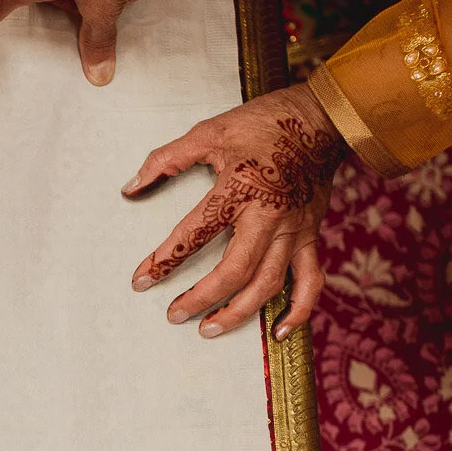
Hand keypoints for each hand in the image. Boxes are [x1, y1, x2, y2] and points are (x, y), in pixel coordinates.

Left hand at [124, 82, 345, 338]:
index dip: (163, 260)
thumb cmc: (262, 124)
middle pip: (233, 271)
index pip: (193, 233)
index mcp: (237, 189)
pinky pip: (310, 282)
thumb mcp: (209, 133)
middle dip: (201, 298)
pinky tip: (277, 332)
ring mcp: (293, 231)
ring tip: (209, 329)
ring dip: (238, 313)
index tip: (141, 281)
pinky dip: (297, 311)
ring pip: (268, 284)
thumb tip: (130, 187)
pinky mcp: (311, 237)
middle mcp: (267, 216)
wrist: (321, 118)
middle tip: (174, 315)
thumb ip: (166, 160)